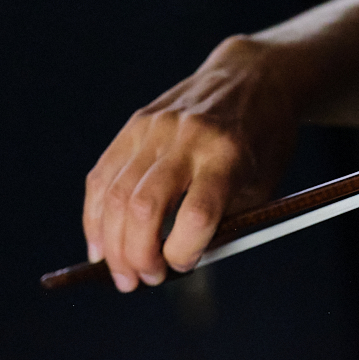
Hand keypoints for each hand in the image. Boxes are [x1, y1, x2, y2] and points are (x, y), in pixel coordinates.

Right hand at [83, 34, 298, 288]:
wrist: (252, 78)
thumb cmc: (263, 141)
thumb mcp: (263, 184)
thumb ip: (225, 224)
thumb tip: (176, 268)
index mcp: (229, 154)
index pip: (197, 213)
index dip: (183, 251)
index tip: (182, 267)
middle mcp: (188, 137)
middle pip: (145, 207)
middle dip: (137, 255)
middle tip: (141, 281)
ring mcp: (155, 128)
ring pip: (114, 195)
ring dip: (111, 243)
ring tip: (121, 273)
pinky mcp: (134, 125)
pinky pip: (102, 176)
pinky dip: (95, 215)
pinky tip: (100, 243)